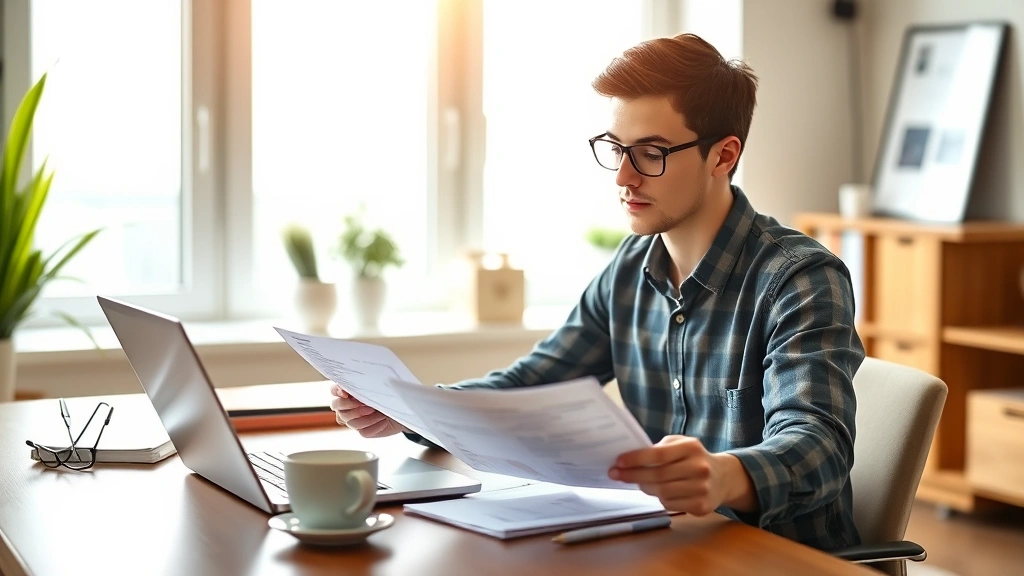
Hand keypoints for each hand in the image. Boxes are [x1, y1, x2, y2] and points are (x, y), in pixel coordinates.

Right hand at [329, 384, 406, 437]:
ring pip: (351, 422)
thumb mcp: (378, 386)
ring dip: (367, 418)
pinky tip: (383, 421)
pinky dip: (375, 426)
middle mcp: (346, 408)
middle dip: (351, 405)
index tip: (346, 393)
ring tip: (380, 413)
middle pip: (338, 407)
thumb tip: (363, 382)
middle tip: (366, 404)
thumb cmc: (386, 394)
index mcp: (347, 393)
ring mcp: (353, 420)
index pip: (334, 390)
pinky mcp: (363, 431)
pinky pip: (364, 431)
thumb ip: (367, 384)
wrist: (400, 408)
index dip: (337, 391)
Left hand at [609, 435, 755, 515]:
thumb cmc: (693, 458)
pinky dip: (660, 498)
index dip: (636, 459)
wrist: (723, 477)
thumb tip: (631, 459)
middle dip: (633, 475)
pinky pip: (670, 504)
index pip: (659, 454)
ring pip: (662, 492)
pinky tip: (658, 491)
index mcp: (692, 448)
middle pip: (658, 476)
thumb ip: (660, 448)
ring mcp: (702, 489)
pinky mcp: (701, 506)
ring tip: (638, 482)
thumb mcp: (681, 444)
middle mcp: (699, 468)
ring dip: (645, 487)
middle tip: (616, 474)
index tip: (618, 462)